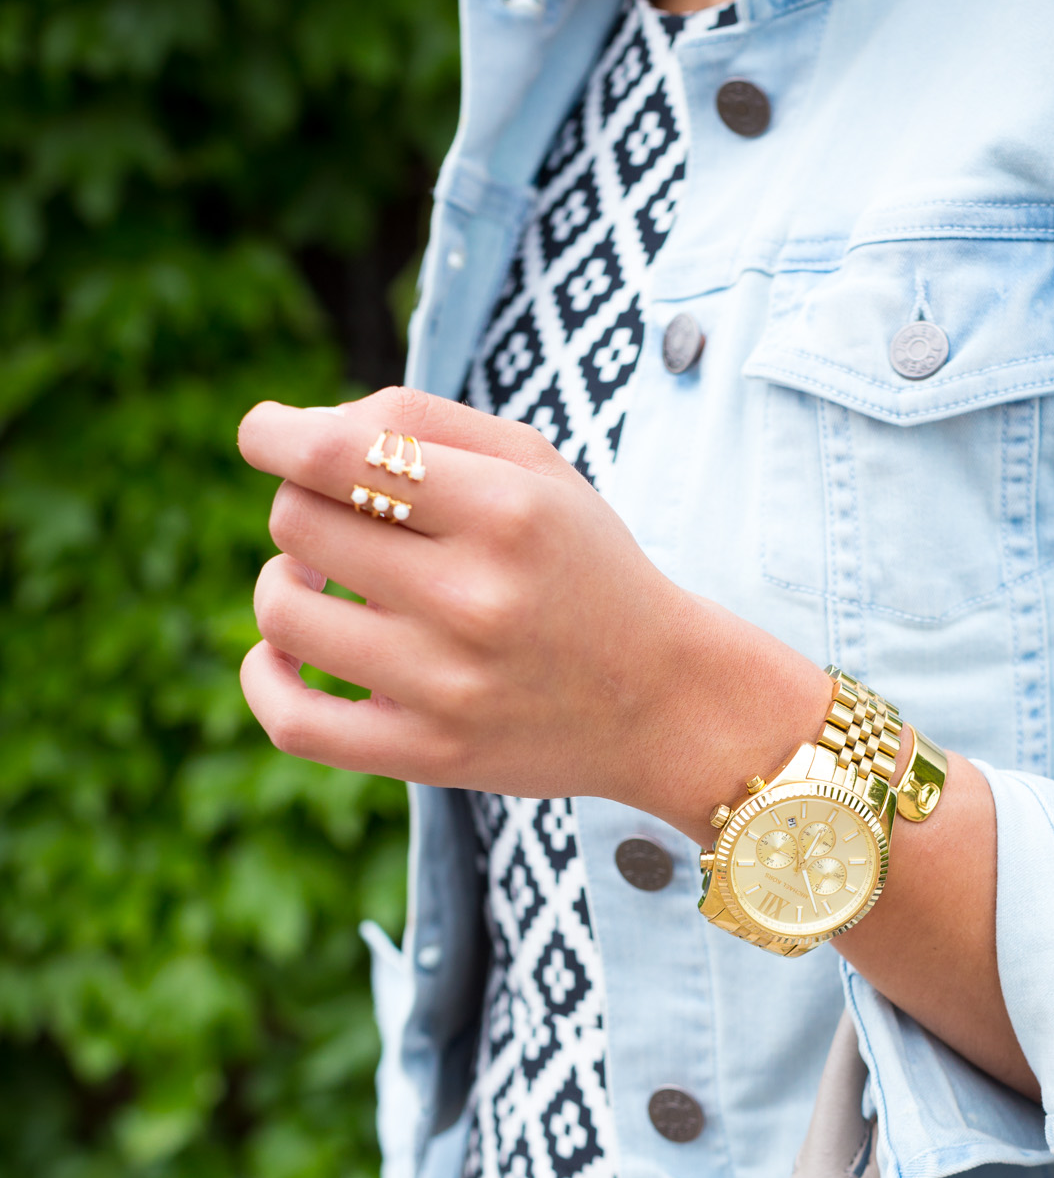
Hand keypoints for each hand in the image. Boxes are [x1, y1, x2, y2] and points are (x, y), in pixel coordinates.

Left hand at [238, 388, 828, 844]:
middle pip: (299, 524)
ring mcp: (448, 685)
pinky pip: (294, 719)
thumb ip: (420, 422)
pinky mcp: (429, 755)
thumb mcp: (534, 466)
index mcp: (504, 510)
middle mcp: (474, 598)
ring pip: (284, 611)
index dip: (274, 436)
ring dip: (284, 583)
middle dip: (302, 507)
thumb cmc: (582, 566)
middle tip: (342, 523)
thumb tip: (296, 432)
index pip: (335, 455)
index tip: (265, 435)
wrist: (665, 701)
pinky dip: (264, 677)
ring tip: (326, 585)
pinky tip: (283, 657)